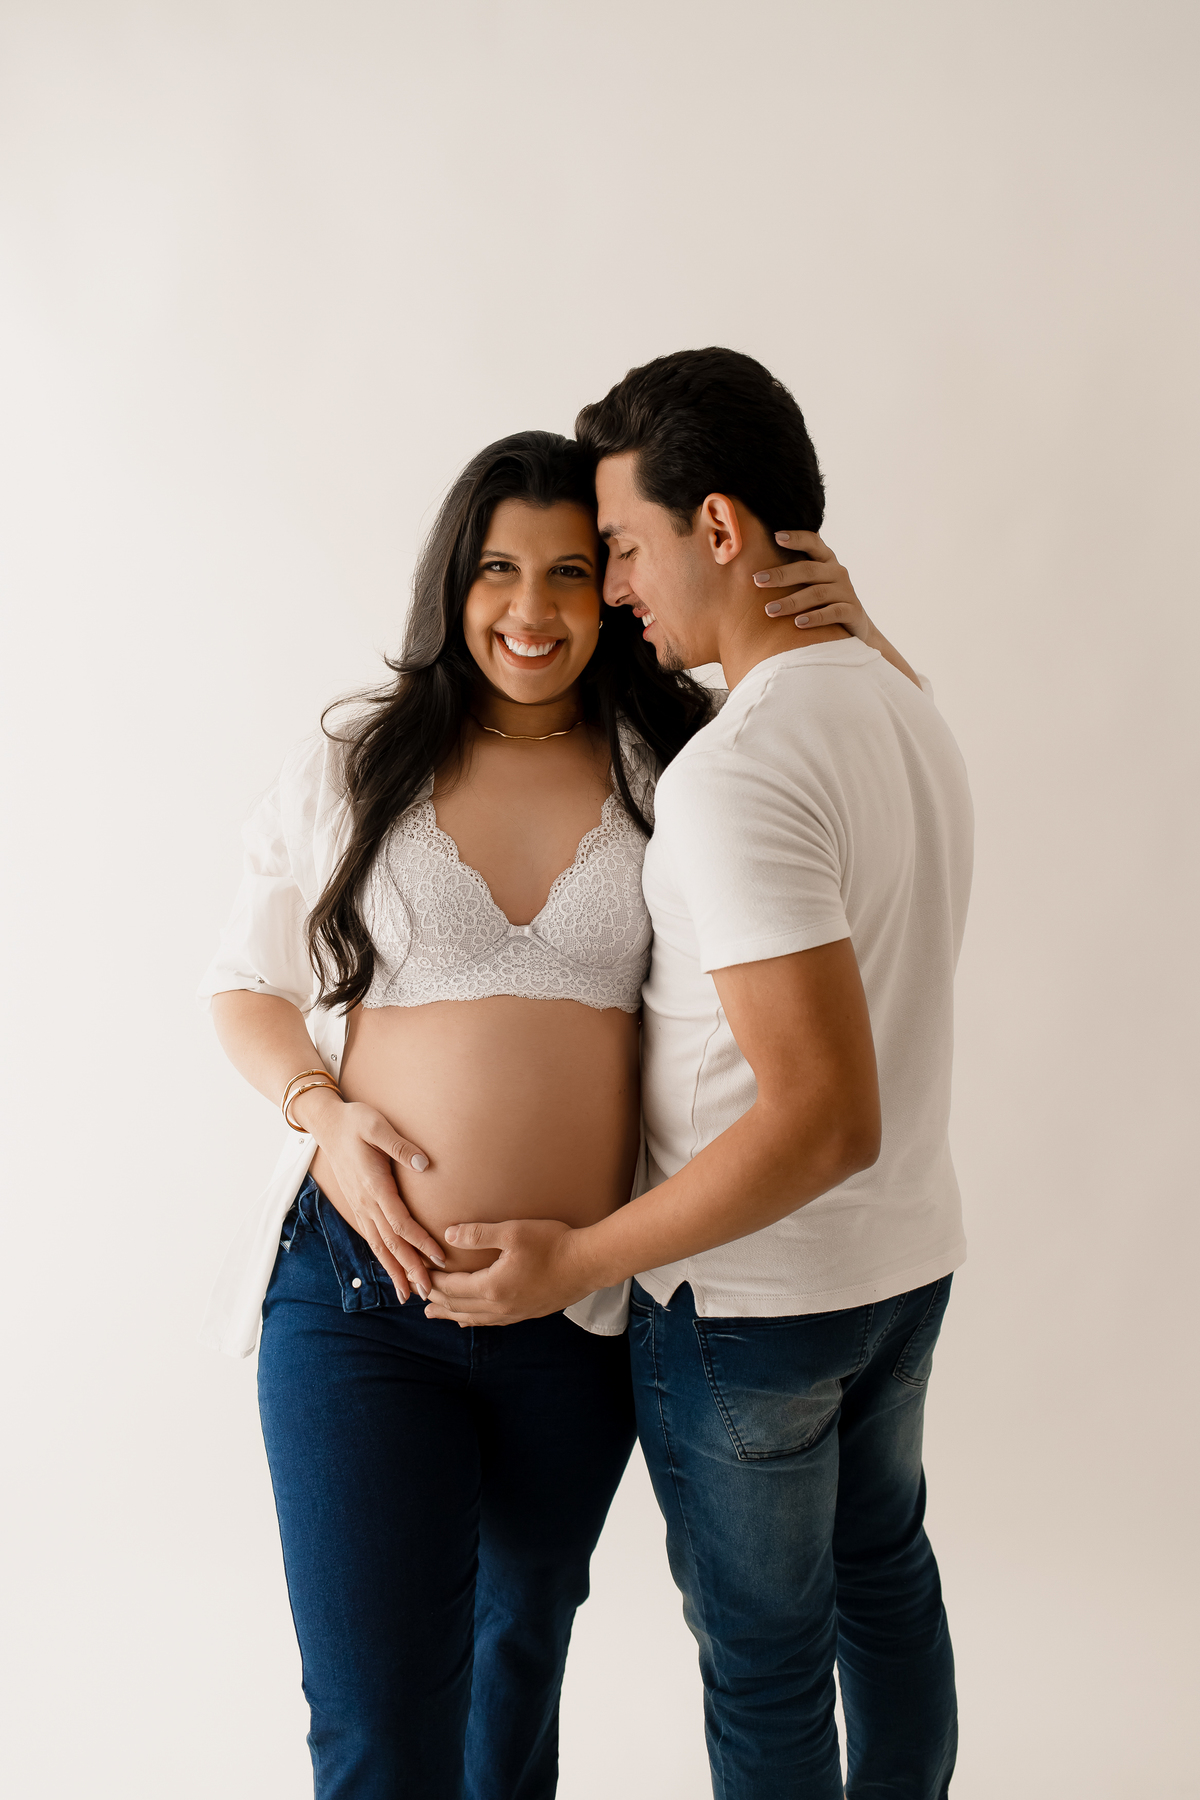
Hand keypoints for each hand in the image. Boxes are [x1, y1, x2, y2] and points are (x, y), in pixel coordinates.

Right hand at [291, 1087, 443, 1301]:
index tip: (439, 1258)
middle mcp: (366, 1203)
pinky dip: (383, 1259)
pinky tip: (392, 1271)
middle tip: (428, 1292)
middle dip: (410, 1269)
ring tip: (409, 1294)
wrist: (328, 1125)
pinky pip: (372, 1238)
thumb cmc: (357, 1122)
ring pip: (379, 1247)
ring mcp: (360, 1207)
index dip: (421, 1243)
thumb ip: (400, 1146)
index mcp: (375, 1187)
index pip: (401, 1223)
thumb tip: (424, 1162)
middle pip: (391, 1244)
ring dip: (395, 1271)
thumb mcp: (378, 1126)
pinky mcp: (358, 1206)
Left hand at [423, 1219, 588, 1326]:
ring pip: (473, 1318)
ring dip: (450, 1314)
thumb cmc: (553, 1243)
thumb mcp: (513, 1231)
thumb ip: (478, 1233)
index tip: (418, 1273)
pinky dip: (473, 1319)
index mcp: (492, 1288)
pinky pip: (491, 1321)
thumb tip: (448, 1234)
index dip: (432, 1281)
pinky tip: (470, 1319)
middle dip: (435, 1300)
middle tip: (417, 1294)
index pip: (451, 1288)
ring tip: (433, 1314)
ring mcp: (514, 1313)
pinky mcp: (527, 1313)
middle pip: (458, 1307)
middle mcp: (500, 1307)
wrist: (588, 1263)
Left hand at [752, 530, 879, 643]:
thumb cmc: (823, 600)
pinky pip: (833, 613)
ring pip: (817, 593)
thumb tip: (755, 569)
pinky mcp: (852, 611)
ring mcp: (846, 591)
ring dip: (792, 601)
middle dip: (782, 575)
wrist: (854, 626)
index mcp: (826, 560)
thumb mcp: (812, 582)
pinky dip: (815, 617)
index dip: (797, 538)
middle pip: (809, 570)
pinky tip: (798, 623)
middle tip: (757, 580)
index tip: (776, 536)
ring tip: (769, 610)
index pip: (813, 542)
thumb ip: (793, 571)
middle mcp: (837, 572)